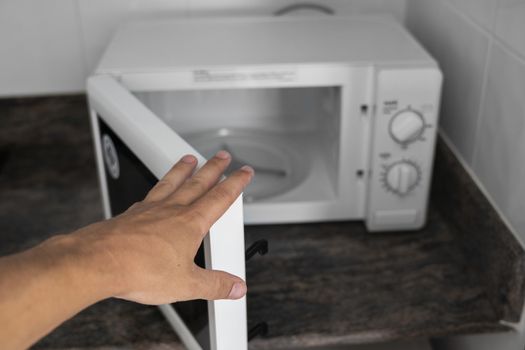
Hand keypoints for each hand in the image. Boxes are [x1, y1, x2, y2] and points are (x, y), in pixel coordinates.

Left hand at [73, 151, 252, 304]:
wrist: (98, 262)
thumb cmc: (139, 269)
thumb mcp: (186, 284)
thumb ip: (215, 285)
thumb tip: (236, 287)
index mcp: (190, 223)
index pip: (220, 198)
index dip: (236, 183)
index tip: (244, 172)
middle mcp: (171, 210)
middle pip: (198, 183)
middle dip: (213, 168)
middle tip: (222, 156)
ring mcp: (149, 209)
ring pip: (172, 182)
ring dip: (183, 169)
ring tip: (189, 159)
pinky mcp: (130, 214)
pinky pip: (149, 193)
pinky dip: (157, 187)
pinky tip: (155, 191)